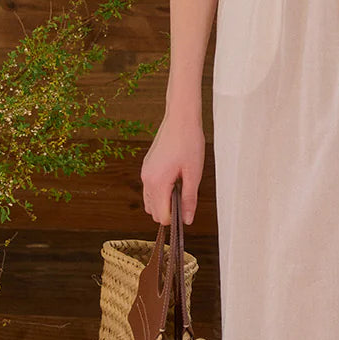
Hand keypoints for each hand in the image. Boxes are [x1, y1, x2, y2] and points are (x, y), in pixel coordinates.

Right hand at [141, 108, 205, 225]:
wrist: (180, 119)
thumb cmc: (189, 143)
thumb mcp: (194, 174)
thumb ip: (189, 199)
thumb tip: (187, 220)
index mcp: (157, 183)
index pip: (161, 216)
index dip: (175, 218)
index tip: (187, 209)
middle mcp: (146, 179)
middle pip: (153, 212)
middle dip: (168, 211)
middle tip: (186, 197)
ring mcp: (144, 172)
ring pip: (149, 201)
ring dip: (164, 201)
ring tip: (181, 187)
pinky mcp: (147, 167)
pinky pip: (149, 188)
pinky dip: (160, 192)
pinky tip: (175, 179)